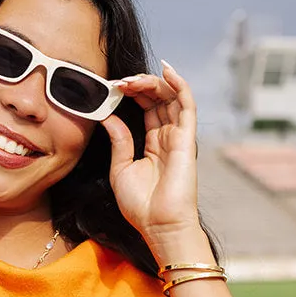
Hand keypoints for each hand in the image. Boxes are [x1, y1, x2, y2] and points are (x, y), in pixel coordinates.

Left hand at [102, 62, 201, 245]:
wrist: (159, 226)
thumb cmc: (141, 205)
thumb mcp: (120, 168)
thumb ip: (119, 140)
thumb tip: (107, 115)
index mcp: (154, 143)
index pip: (147, 108)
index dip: (132, 93)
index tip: (112, 87)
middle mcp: (169, 136)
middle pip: (159, 98)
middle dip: (139, 85)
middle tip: (118, 82)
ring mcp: (180, 136)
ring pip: (171, 97)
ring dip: (152, 82)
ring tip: (132, 79)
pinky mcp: (188, 138)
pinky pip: (187, 104)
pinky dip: (179, 84)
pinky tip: (166, 70)